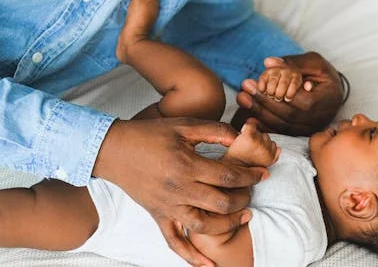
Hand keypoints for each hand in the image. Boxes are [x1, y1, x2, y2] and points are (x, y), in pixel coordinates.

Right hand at [93, 118, 266, 266]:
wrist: (114, 150)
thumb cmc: (150, 135)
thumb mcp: (184, 125)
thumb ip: (214, 130)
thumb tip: (240, 136)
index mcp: (187, 165)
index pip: (228, 176)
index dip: (250, 176)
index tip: (263, 174)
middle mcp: (179, 190)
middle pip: (221, 203)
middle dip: (244, 199)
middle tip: (252, 191)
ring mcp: (168, 206)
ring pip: (203, 226)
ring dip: (228, 225)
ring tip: (245, 217)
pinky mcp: (158, 216)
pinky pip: (174, 242)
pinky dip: (191, 257)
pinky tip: (209, 266)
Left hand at [226, 120, 280, 166]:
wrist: (229, 165)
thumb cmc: (241, 166)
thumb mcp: (261, 165)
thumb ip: (273, 157)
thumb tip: (280, 149)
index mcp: (271, 158)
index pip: (275, 146)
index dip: (265, 147)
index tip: (256, 151)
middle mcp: (267, 150)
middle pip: (267, 138)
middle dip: (259, 141)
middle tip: (249, 149)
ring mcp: (259, 143)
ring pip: (260, 132)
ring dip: (254, 135)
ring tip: (245, 144)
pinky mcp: (249, 137)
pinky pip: (251, 125)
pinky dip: (248, 125)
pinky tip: (244, 131)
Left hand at [234, 52, 343, 135]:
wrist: (333, 92)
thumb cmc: (324, 75)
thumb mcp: (314, 62)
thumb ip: (292, 63)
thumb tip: (268, 63)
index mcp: (326, 101)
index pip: (299, 102)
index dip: (275, 95)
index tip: (254, 83)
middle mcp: (319, 119)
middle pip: (288, 116)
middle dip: (263, 103)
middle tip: (244, 90)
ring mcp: (310, 129)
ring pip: (283, 126)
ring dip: (260, 113)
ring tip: (242, 99)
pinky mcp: (301, 133)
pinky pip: (281, 131)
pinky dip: (264, 125)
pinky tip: (248, 116)